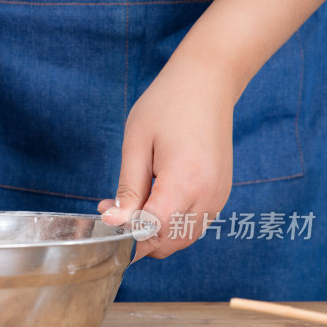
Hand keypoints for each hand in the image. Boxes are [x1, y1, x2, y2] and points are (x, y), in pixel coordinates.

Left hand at [98, 59, 234, 259]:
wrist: (208, 83)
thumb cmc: (168, 105)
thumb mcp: (136, 144)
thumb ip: (128, 189)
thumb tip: (114, 222)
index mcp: (184, 182)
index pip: (153, 231)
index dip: (126, 236)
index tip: (106, 224)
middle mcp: (207, 196)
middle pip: (168, 243)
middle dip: (137, 237)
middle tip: (112, 210)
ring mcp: (217, 197)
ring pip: (181, 239)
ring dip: (154, 233)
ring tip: (130, 204)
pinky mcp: (220, 193)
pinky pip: (194, 225)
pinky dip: (171, 224)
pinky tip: (153, 201)